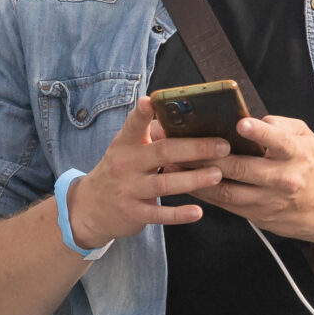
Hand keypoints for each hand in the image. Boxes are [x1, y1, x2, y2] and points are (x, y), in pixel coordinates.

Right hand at [62, 96, 230, 249]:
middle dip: (194, 148)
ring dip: (193, 179)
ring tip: (217, 174)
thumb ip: (150, 137)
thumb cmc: (119, 172)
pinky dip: (179, 214)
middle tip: (222, 145)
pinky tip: (198, 212)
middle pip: (162, 152)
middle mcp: (126, 164)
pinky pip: (159, 214)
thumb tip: (186, 118)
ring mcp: (129, 189)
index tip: (151, 100)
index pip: (134, 125)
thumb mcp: (126, 150)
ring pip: (164, 183)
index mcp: (125, 144)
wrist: (90, 208)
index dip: (142, 113)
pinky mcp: (134, 213)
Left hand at [192, 114, 313, 242]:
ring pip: (229, 191)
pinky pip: (227, 205)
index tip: (241, 124)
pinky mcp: (258, 216)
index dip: (260, 133)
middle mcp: (283, 179)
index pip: (279, 142)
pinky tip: (188, 183)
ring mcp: (269, 200)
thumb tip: (256, 119)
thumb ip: (282, 126)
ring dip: (199, 178)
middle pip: (242, 168)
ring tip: (176, 164)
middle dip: (210, 156)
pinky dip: (206, 194)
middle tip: (184, 143)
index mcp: (296, 154)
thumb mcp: (308, 139)